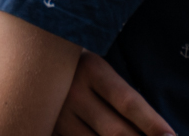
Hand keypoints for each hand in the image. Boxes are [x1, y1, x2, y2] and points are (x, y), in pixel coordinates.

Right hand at [54, 51, 173, 135]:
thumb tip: (156, 129)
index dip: (153, 124)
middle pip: (115, 131)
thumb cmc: (76, 64)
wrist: (32, 60)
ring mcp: (57, 115)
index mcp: (91, 69)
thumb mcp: (97, 66)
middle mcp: (73, 92)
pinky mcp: (48, 129)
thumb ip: (119, 93)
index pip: (128, 102)